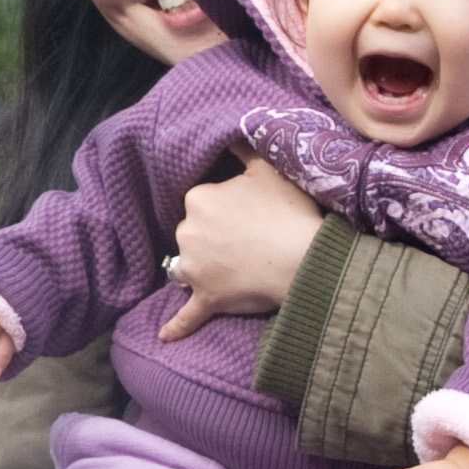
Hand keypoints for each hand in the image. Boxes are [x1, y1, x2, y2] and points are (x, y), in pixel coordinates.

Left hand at [158, 157, 325, 344]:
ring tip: (230, 269)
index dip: (225, 208)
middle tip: (248, 240)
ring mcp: (194, 269)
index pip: (202, 202)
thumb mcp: (267, 170)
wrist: (302, 258)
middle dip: (213, 237)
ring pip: (187, 268)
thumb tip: (229, 130)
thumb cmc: (288, 212)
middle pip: (192, 234)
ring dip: (200, 269)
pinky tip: (165, 338)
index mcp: (198, 200)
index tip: (248, 213)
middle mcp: (187, 232)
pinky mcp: (206, 298)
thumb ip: (243, 148)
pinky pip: (186, 315)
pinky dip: (177, 326)